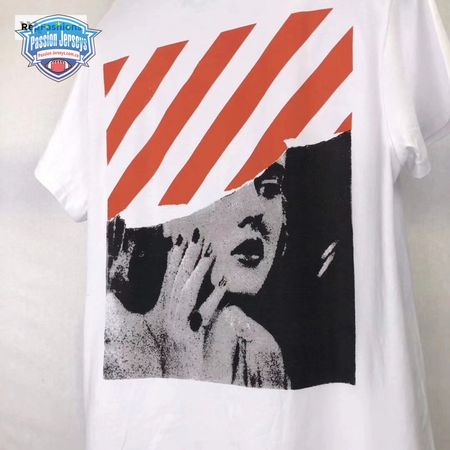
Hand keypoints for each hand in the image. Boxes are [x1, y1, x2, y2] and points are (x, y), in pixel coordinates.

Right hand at [143, 228, 226, 378]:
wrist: (172, 389)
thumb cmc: (173, 361)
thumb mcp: (170, 334)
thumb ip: (177, 314)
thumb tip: (183, 296)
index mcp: (161, 312)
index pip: (167, 280)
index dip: (174, 259)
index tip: (181, 239)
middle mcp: (166, 317)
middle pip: (177, 281)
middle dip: (187, 257)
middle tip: (197, 236)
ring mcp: (176, 326)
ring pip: (187, 292)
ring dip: (199, 271)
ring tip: (209, 252)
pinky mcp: (189, 338)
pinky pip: (203, 313)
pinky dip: (214, 297)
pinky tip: (225, 283)